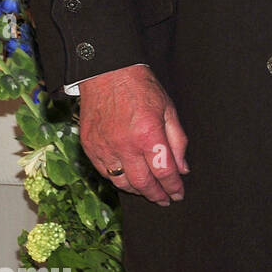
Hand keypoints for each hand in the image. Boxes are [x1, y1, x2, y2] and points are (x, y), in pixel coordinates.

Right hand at [79, 64, 188, 204]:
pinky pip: (105, 173)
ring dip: (138, 191)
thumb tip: (182, 169)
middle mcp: (125, 145)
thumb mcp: (168, 108)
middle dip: (156, 195)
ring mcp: (104, 148)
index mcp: (148, 133)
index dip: (173, 187)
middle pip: (143, 184)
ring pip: (122, 183)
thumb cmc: (140, 87)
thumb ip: (177, 140)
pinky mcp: (90, 147)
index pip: (164, 172)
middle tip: (165, 200)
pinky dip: (118, 180)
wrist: (107, 72)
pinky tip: (128, 179)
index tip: (178, 194)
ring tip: (149, 191)